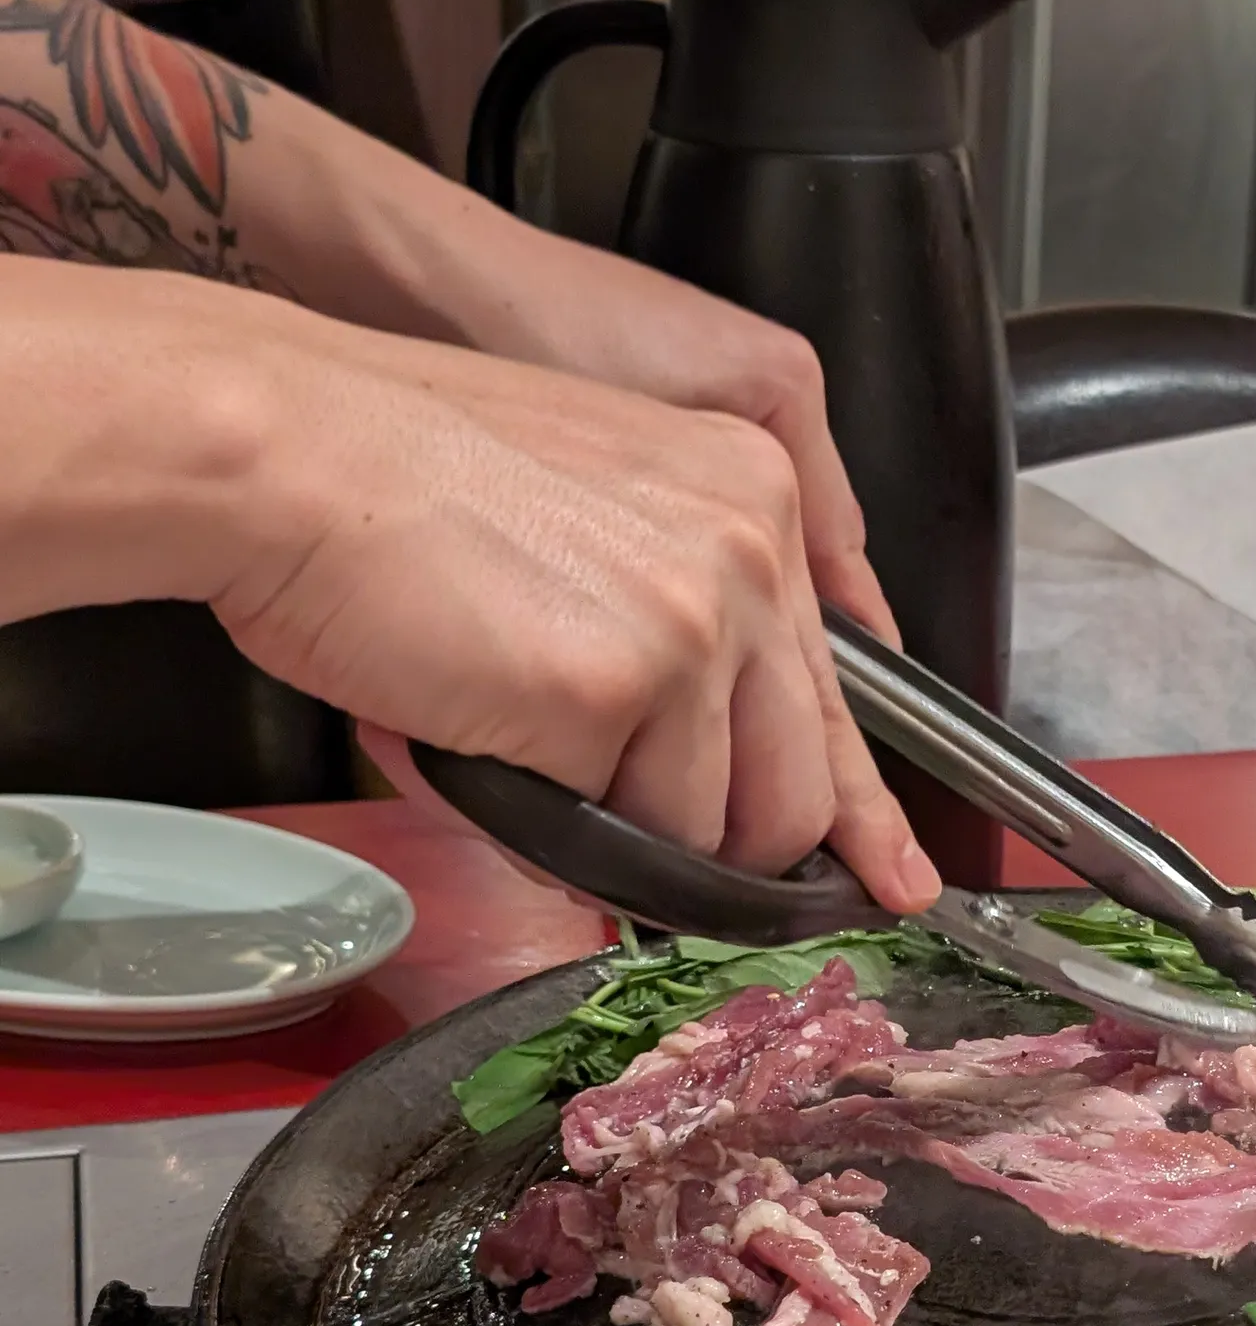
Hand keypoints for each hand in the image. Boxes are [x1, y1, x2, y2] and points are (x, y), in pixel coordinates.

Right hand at [3, 268, 937, 910]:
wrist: (289, 452)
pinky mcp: (624, 687)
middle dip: (722, 849)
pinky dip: (548, 821)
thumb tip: (693, 768)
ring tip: (518, 732)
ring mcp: (696, 620)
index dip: (862, 807)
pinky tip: (490, 732)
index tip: (895, 874)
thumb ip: (674, 625)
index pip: (837, 690)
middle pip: (794, 788)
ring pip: (707, 826)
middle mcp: (750, 549)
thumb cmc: (391, 484)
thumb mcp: (587, 518)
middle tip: (643, 847)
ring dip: (614, 827)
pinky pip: (618, 834)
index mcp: (751, 493)